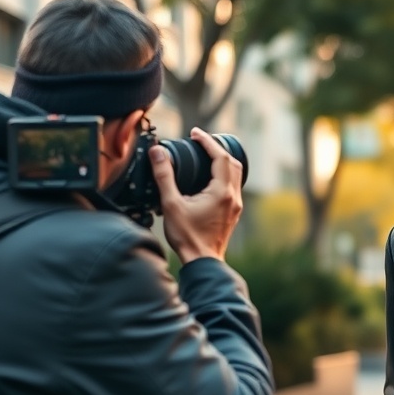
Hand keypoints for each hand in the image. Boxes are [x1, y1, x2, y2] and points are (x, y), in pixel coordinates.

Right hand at [149, 127, 243, 262]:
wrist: (202, 261)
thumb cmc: (187, 237)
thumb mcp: (171, 204)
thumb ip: (164, 176)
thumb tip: (157, 153)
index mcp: (221, 192)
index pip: (220, 156)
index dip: (208, 141)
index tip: (195, 133)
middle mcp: (233, 196)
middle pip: (232, 162)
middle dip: (217, 148)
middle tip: (200, 142)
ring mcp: (235, 205)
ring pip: (236, 174)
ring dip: (223, 161)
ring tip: (206, 156)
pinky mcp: (233, 213)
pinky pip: (233, 186)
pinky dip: (224, 175)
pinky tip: (210, 178)